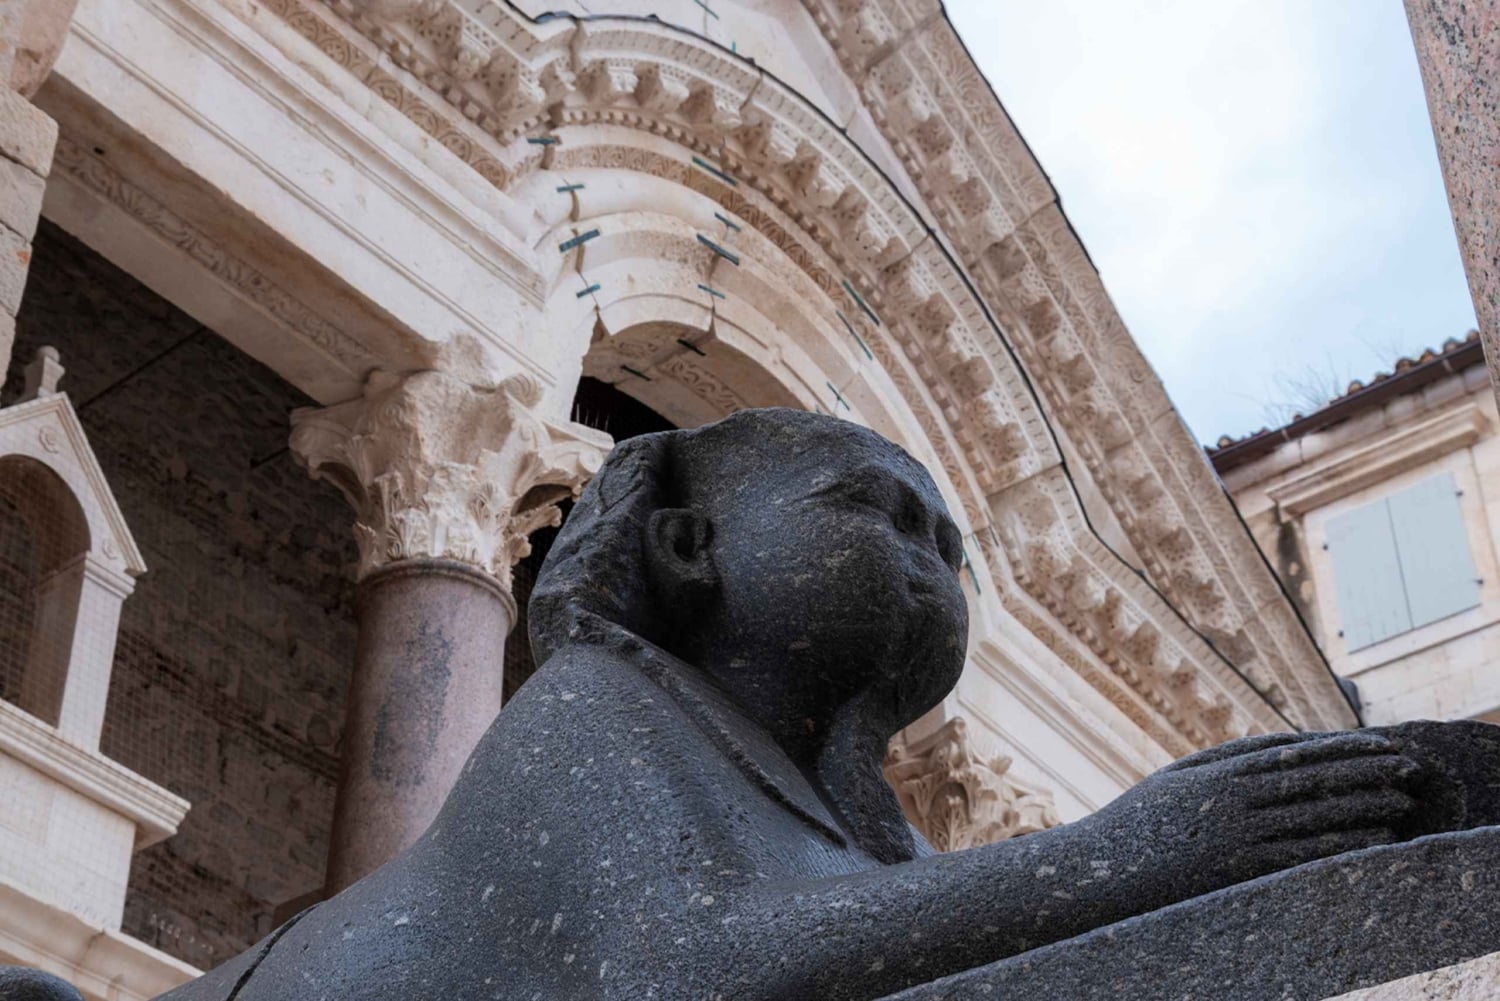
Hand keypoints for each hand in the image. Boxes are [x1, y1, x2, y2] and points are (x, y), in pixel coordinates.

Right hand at [1096, 730, 1424, 901]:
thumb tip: (1271, 744)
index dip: (1340, 746)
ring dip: (1363, 806)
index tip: (1377, 742)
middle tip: (1406, 765)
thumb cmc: (1137, 823)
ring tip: (1401, 801)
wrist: (1101, 869)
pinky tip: (1371, 842)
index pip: (1294, 751)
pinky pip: (1302, 855)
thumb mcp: (1176, 779)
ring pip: (1315, 815)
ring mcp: (1237, 834)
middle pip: (1313, 779)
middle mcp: (1233, 798)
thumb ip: (1223, 758)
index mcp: (1219, 771)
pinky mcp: (1239, 869)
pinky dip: (1341, 845)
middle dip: (1364, 770)